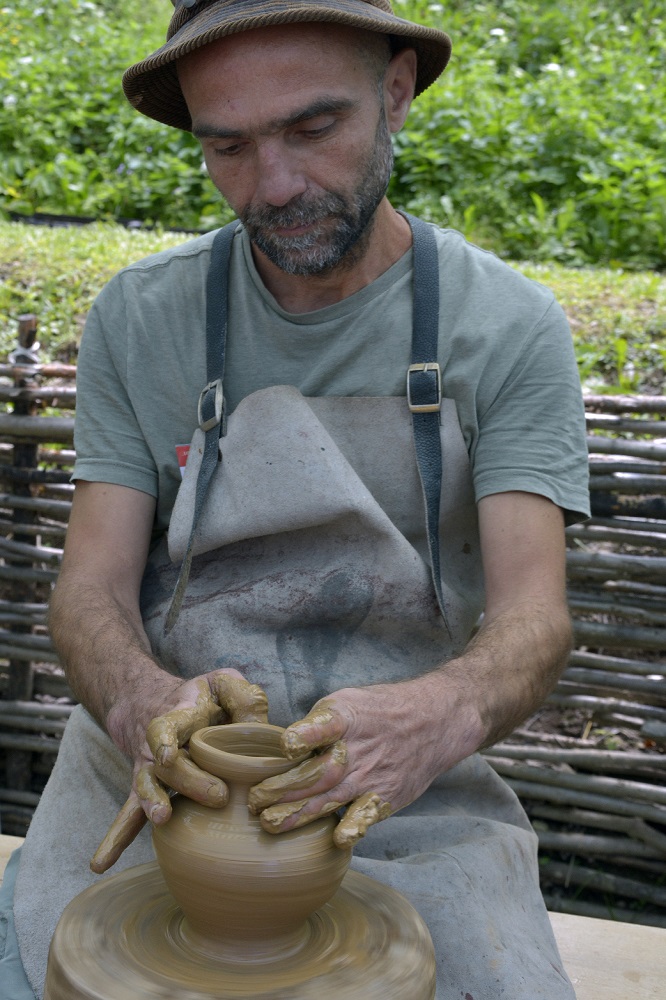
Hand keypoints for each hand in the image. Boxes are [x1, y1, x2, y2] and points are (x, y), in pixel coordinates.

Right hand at [91, 670, 267, 872]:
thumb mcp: (224, 683)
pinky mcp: (149, 789)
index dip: (165, 739)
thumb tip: (259, 725)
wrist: (158, 702)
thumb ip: (242, 696)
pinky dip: (116, 837)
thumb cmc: (204, 697)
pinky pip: (130, 814)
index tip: (168, 755)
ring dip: (151, 803)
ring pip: (145, 787)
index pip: (165, 726)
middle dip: (188, 781)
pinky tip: (101, 863)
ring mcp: (150, 769)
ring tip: (161, 817)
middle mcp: (159, 745)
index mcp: (180, 715)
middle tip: (218, 795)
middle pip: (166, 765)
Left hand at [247, 678, 463, 848]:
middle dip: (282, 789)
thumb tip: (280, 751)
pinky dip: (354, 826)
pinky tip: (338, 838)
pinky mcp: (385, 796)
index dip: (306, 735)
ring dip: (300, 814)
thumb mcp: (347, 702)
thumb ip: (315, 726)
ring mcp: (372, 775)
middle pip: (316, 772)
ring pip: (331, 798)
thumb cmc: (379, 712)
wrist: (432, 723)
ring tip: (272, 825)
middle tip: (254, 802)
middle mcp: (357, 749)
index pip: (324, 725)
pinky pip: (366, 815)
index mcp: (345, 719)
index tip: (286, 746)